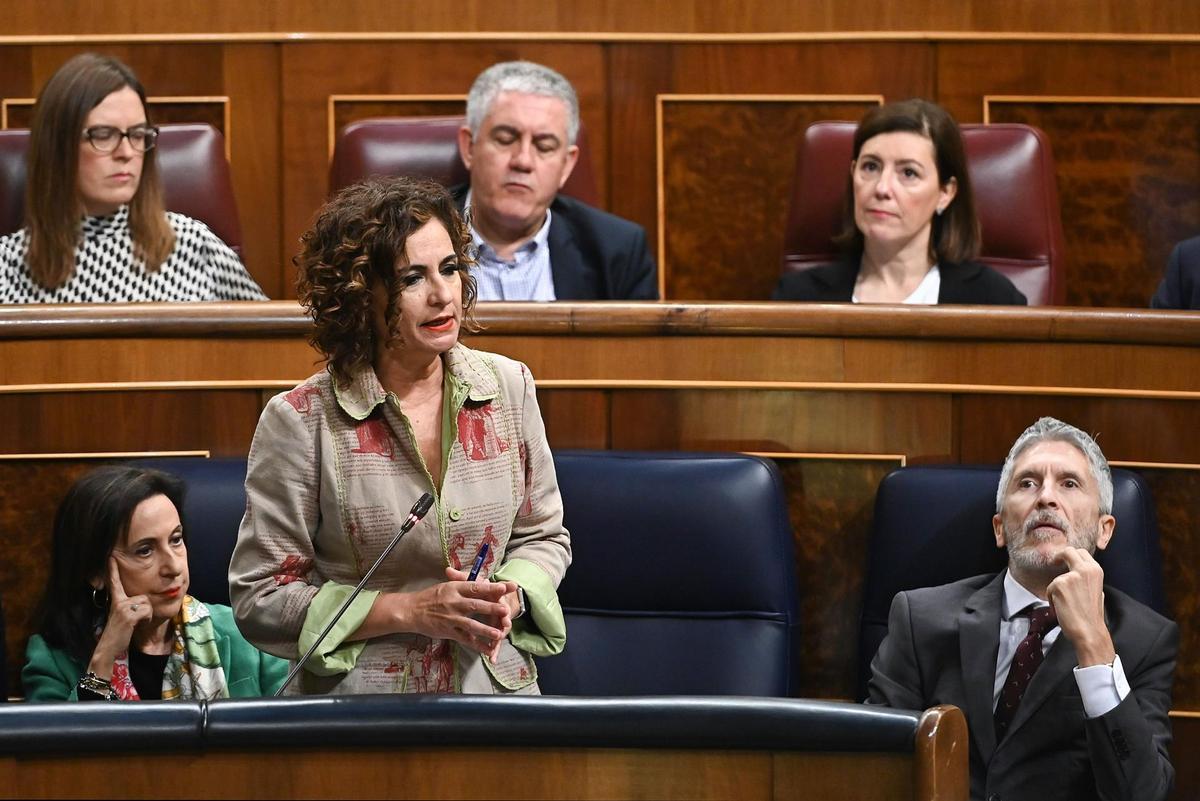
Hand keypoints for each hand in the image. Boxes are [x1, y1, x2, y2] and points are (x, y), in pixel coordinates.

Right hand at [87, 556, 150, 678]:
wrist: (108, 650)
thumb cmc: (119, 635)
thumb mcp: (124, 618)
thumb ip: (131, 607)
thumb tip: (144, 602)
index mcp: (115, 601)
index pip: (115, 582)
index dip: (113, 569)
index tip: (111, 556)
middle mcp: (117, 601)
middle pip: (144, 596)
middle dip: (145, 609)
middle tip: (135, 621)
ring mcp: (122, 607)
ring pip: (147, 603)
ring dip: (146, 616)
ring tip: (134, 624)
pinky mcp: (127, 614)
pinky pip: (147, 611)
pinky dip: (146, 620)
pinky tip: (136, 626)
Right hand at [396, 568, 514, 663]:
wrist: (411, 610)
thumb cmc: (431, 596)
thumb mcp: (447, 585)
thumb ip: (464, 583)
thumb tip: (483, 579)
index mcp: (455, 588)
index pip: (476, 587)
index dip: (491, 588)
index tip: (505, 587)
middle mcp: (454, 603)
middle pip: (476, 605)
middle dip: (491, 608)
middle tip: (506, 610)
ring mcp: (451, 618)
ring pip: (471, 625)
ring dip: (485, 630)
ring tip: (499, 634)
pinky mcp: (448, 631)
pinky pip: (465, 639)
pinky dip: (477, 645)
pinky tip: (488, 649)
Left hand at [1047, 547, 1115, 666]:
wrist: (1089, 630)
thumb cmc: (1091, 615)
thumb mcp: (1096, 590)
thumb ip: (1086, 578)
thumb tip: (1076, 572)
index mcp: (1096, 571)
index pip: (1081, 552)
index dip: (1070, 555)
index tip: (1063, 560)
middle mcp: (1084, 569)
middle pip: (1068, 551)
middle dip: (1059, 556)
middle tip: (1054, 563)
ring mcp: (1070, 576)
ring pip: (1056, 578)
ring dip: (1056, 590)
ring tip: (1067, 605)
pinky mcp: (1058, 584)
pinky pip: (1050, 589)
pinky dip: (1052, 599)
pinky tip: (1062, 608)